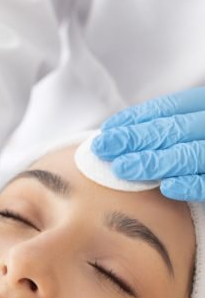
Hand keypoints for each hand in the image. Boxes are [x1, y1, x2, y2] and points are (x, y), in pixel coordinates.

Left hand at [91, 86, 204, 200]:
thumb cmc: (201, 146)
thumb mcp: (192, 127)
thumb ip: (171, 129)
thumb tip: (122, 134)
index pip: (170, 109)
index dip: (137, 119)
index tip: (107, 131)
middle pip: (175, 129)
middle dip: (136, 138)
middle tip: (103, 149)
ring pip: (191, 154)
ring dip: (155, 161)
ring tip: (123, 168)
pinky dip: (193, 183)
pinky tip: (168, 187)